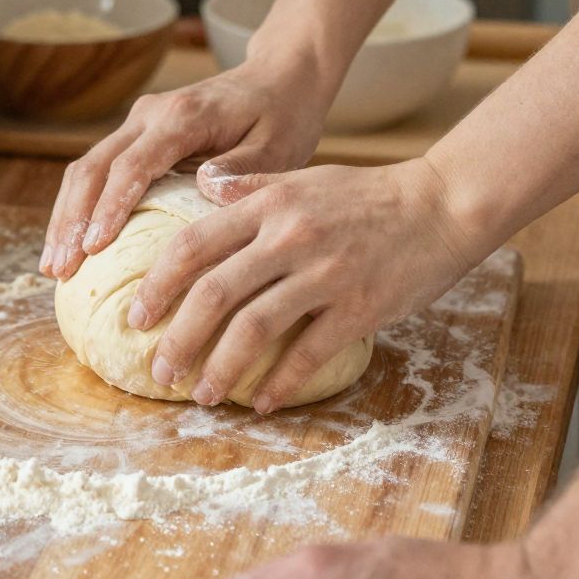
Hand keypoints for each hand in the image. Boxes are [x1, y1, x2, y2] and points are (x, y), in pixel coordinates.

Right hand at [40, 61, 329, 282]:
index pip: (133, 164)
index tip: (93, 248)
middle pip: (94, 166)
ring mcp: (139, 122)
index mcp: (183, 116)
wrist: (278, 79)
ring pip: (86, 168)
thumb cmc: (282, 117)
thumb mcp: (278, 146)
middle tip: (60, 269)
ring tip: (54, 267)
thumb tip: (203, 187)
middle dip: (71, 219)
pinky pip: (98, 170)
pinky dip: (79, 208)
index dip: (110, 206)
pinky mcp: (137, 134)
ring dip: (66, 216)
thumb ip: (243, 169)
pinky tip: (72, 245)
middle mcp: (151, 114)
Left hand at [126, 158, 474, 412]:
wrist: (442, 205)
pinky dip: (280, 383)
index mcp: (270, 204)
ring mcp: (325, 274)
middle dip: (177, 338)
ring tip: (201, 394)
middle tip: (159, 371)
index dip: (158, 284)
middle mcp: (290, 237)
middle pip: (214, 293)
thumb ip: (250, 187)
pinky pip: (308, 354)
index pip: (194, 244)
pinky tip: (261, 402)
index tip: (136, 317)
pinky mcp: (358, 307)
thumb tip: (202, 183)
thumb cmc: (369, 194)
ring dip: (221, 368)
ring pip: (254, 329)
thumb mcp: (304, 176)